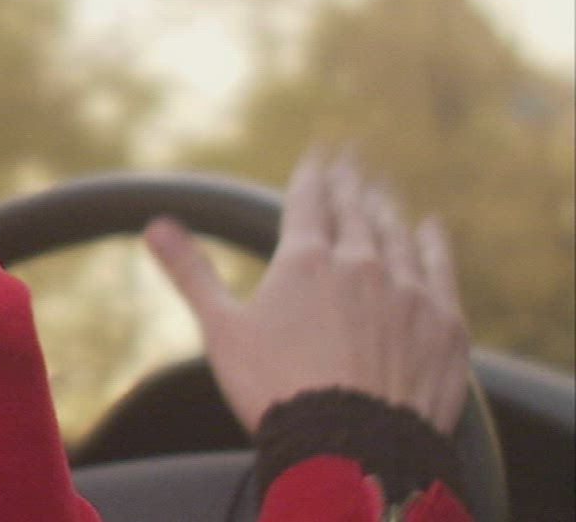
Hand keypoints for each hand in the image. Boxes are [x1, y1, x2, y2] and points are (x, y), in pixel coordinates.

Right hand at [144, 149, 469, 435]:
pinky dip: (432, 242)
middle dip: (350, 180)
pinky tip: (429, 228)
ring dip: (387, 206)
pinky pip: (439, 266)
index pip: (309, 199)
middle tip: (352, 155)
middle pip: (355, 209)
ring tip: (382, 189)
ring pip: (397, 232)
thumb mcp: (222, 330)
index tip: (318, 151)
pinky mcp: (444, 321)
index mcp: (304, 260)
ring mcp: (407, 290)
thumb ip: (192, 271)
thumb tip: (155, 226)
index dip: (312, 173)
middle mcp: (360, 263)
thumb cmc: (277, 391)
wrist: (353, 446)